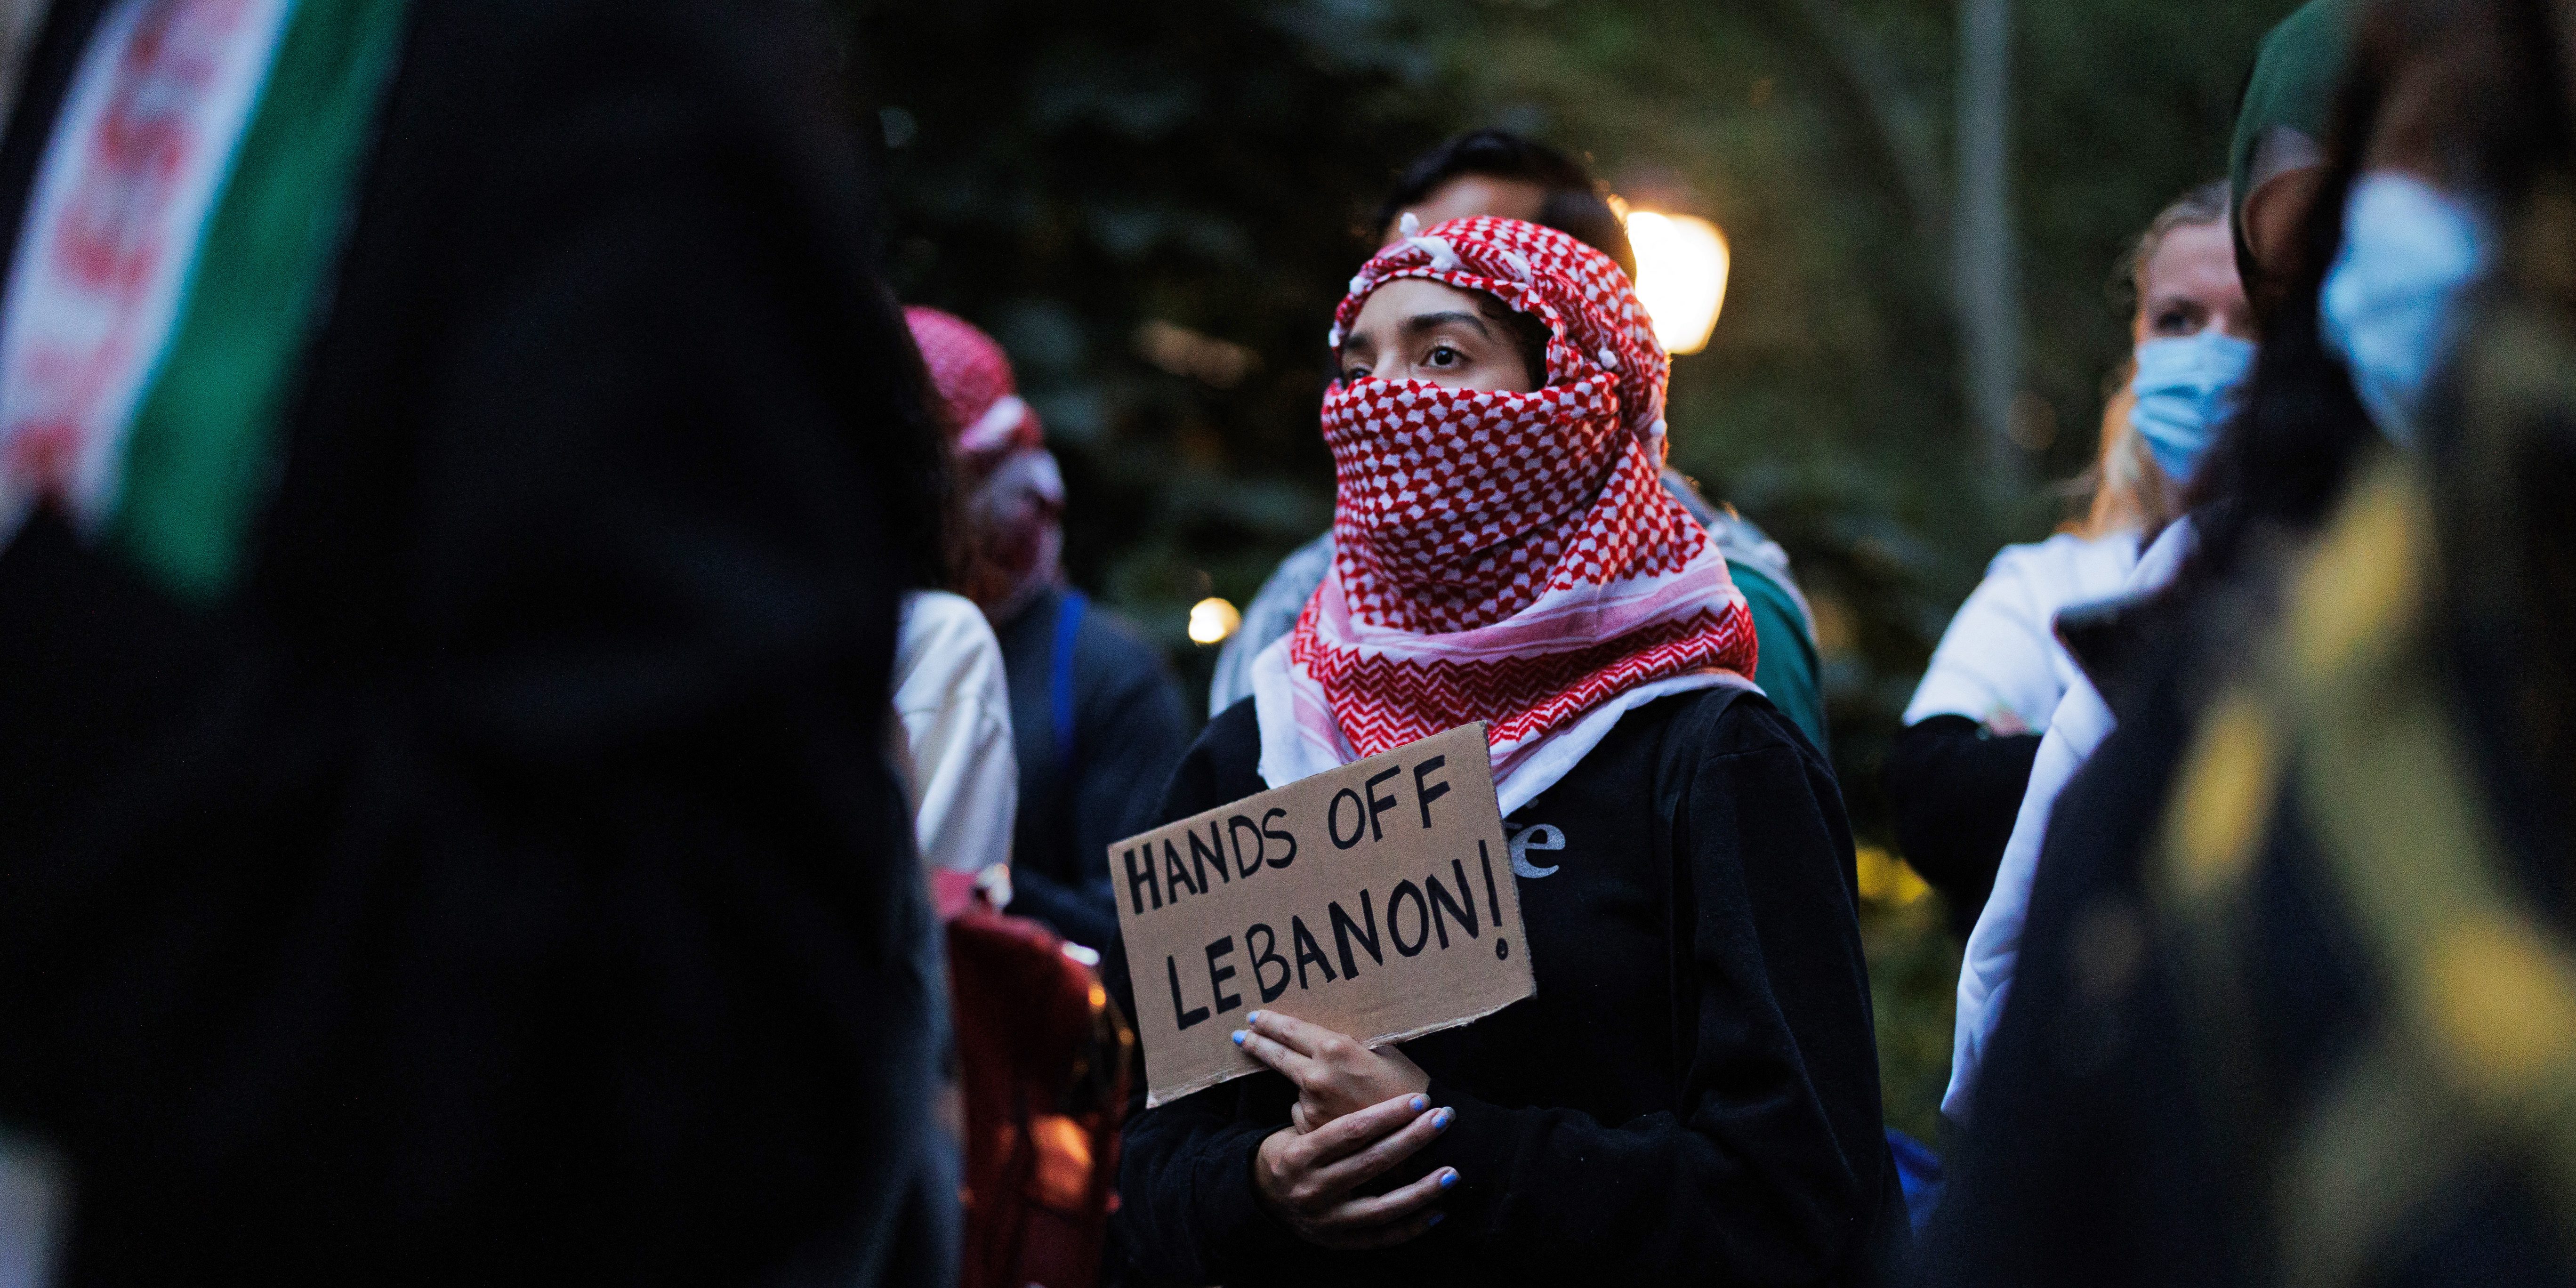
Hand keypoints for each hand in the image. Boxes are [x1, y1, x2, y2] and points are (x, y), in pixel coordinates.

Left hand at [1233, 1010, 1430, 1131]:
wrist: (1419, 1136)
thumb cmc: (1408, 1087)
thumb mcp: (1383, 1051)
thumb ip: (1350, 1042)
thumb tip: (1326, 1037)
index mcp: (1334, 1048)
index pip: (1289, 1029)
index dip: (1269, 1022)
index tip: (1254, 1018)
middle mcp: (1316, 1075)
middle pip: (1275, 1055)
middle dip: (1256, 1043)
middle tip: (1241, 1035)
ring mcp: (1311, 1106)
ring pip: (1297, 1089)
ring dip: (1307, 1088)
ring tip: (1342, 1095)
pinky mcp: (1312, 1131)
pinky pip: (1306, 1114)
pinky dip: (1316, 1112)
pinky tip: (1341, 1114)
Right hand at [1252, 1090, 1457, 1249]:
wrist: (1264, 1198)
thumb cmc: (1291, 1152)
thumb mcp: (1296, 1129)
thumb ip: (1328, 1113)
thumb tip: (1370, 1073)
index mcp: (1301, 1156)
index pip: (1350, 1132)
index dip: (1387, 1115)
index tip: (1419, 1099)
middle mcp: (1313, 1191)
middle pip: (1371, 1163)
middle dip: (1412, 1140)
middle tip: (1443, 1119)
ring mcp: (1328, 1221)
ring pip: (1382, 1207)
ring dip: (1421, 1189)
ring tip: (1452, 1171)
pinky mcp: (1340, 1242)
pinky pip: (1383, 1237)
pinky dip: (1412, 1226)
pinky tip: (1439, 1211)